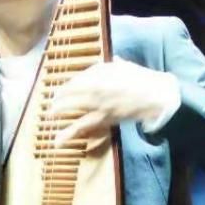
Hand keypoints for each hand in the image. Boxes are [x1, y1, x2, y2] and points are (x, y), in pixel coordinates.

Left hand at [49, 59, 176, 146]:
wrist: (155, 95)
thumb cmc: (141, 79)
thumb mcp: (124, 67)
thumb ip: (112, 66)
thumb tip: (110, 63)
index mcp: (100, 72)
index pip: (77, 79)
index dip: (67, 86)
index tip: (61, 90)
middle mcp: (96, 87)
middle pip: (71, 92)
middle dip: (59, 97)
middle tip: (52, 102)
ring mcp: (99, 104)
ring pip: (74, 107)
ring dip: (59, 110)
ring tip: (49, 115)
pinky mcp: (104, 118)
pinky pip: (84, 125)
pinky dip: (70, 133)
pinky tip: (58, 141)